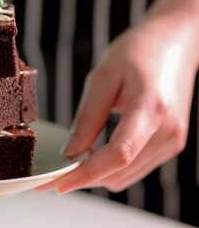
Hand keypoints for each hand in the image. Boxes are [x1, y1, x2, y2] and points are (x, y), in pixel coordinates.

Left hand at [39, 13, 198, 193]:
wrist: (174, 43)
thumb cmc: (139, 51)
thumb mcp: (104, 76)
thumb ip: (88, 117)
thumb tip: (70, 153)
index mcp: (151, 108)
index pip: (118, 155)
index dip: (85, 174)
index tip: (57, 184)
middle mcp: (168, 131)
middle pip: (119, 172)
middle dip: (84, 177)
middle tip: (53, 173)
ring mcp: (173, 141)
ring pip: (125, 177)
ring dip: (97, 174)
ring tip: (74, 159)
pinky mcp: (172, 144)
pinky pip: (135, 169)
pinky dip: (112, 167)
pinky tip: (97, 151)